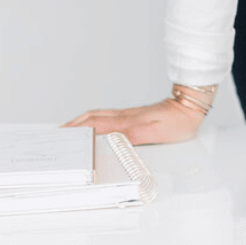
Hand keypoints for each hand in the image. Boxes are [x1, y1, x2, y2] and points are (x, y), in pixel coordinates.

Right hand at [62, 97, 204, 145]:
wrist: (190, 106)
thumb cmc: (177, 122)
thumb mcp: (157, 132)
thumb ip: (135, 134)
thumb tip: (113, 138)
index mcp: (127, 121)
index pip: (95, 125)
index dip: (77, 131)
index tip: (60, 137)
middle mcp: (124, 116)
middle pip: (91, 118)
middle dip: (72, 126)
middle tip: (56, 134)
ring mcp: (128, 115)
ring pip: (98, 115)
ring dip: (80, 122)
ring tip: (66, 130)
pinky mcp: (133, 116)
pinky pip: (106, 116)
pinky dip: (92, 121)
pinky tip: (92, 126)